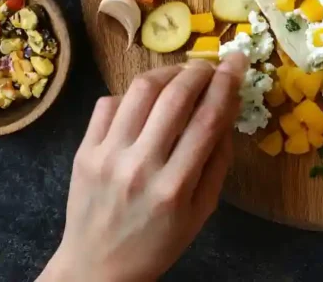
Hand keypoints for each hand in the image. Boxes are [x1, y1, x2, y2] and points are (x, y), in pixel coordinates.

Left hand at [40, 54, 247, 281]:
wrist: (96, 269)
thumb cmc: (157, 243)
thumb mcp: (201, 212)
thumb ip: (217, 161)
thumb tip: (229, 107)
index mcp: (175, 187)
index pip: (208, 119)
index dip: (227, 83)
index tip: (238, 61)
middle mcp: (140, 166)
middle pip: (175, 97)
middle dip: (200, 71)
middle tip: (212, 65)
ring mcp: (107, 156)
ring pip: (140, 91)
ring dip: (167, 73)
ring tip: (181, 76)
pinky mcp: (84, 151)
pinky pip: (108, 103)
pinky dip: (132, 94)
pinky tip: (145, 102)